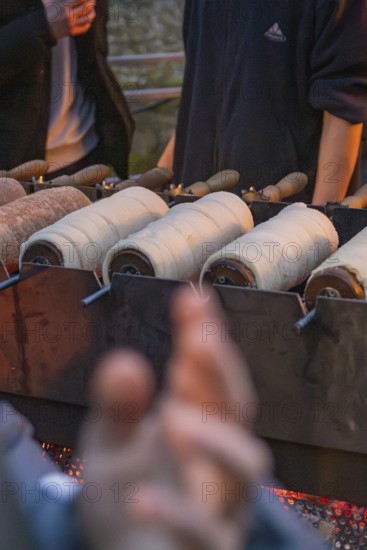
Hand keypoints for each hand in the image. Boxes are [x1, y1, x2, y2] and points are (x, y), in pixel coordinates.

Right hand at [42, 0, 95, 39]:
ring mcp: (71, 24)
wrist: (42, 27)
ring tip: (92, 11)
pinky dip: (88, 23)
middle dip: (91, 3)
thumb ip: (65, 0)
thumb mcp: (54, 1)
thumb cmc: (48, 11)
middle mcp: (68, 14)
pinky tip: (88, 20)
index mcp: (64, 5)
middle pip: (85, 8)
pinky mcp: (72, 32)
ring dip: (91, 13)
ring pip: (87, 18)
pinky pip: (84, 28)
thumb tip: (75, 0)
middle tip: (93, 2)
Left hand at [78, 286, 272, 549]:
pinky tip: (139, 495)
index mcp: (199, 419)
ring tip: (174, 414)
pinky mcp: (210, 545)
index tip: (193, 297)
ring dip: (215, 435)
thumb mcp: (110, 438)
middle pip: (238, 406)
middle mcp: (221, 454)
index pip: (210, 372)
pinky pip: (205, 531)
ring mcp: (223, 500)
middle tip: (197, 340)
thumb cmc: (126, 490)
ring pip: (246, 466)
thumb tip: (125, 361)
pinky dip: (176, 512)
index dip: (206, 334)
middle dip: (221, 371)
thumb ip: (117, 402)